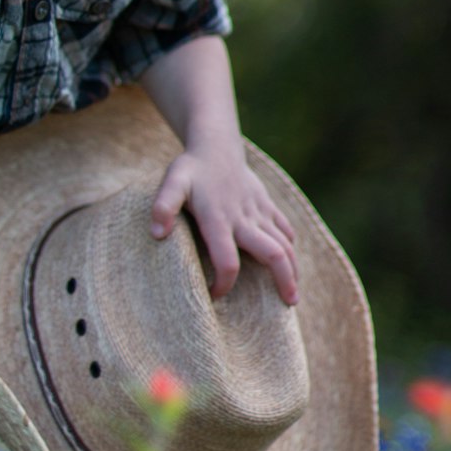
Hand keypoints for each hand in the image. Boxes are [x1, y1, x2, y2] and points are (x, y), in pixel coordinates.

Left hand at [150, 148, 298, 305]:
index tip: (215, 295)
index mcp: (219, 219)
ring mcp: (259, 211)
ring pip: (285, 244)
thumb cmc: (191, 169)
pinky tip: (290, 263)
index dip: (224, 283)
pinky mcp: (267, 205)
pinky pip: (285, 228)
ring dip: (292, 269)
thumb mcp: (171, 183)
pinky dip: (290, 247)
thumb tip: (157, 235)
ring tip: (292, 294)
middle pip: (273, 254)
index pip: (228, 260)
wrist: (215, 145)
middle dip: (283, 280)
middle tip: (288, 305)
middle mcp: (244, 218)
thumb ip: (163, 207)